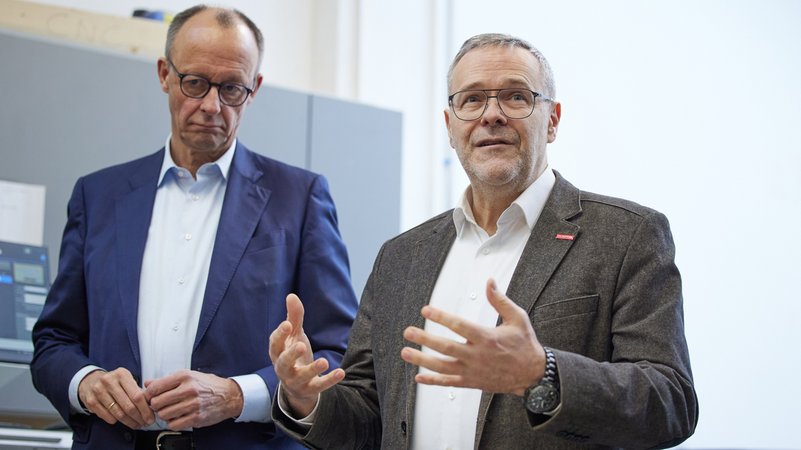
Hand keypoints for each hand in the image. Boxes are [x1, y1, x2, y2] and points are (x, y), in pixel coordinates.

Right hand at [78, 367, 153, 428]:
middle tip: (145, 423)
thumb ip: (138, 391)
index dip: (145, 410)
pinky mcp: (91, 401)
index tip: (151, 418)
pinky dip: (117, 421)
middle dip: (139, 418)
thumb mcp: (127, 380)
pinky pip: (108, 417)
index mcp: (122, 374)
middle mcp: (109, 381)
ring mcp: (98, 391)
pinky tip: (122, 420)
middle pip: (128, 406)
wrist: (90, 380)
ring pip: (119, 414)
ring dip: (129, 422)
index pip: (137, 396)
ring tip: (136, 424)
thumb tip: (151, 407)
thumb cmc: (115, 382)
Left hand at [144, 370, 242, 429]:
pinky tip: (178, 417)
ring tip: (170, 411)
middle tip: (160, 405)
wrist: (229, 396)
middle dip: (155, 405)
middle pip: (157, 402)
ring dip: (164, 415)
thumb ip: (167, 380)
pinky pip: (174, 424)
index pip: (156, 387)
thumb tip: (148, 383)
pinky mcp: (196, 417)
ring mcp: (193, 404)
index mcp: (185, 376)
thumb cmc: (209, 385)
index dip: (148, 394)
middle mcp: (189, 389)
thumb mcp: (190, 376)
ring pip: (164, 414)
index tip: (149, 397)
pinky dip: (172, 423)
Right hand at [268, 294, 344, 417]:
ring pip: (301, 377)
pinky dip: (329, 380)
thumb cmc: (294, 353)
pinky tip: (341, 372)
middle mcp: (283, 368)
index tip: (287, 325)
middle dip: (291, 354)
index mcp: (278, 353)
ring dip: (312, 369)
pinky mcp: (309, 389)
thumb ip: (294, 317)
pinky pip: (318, 386)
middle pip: (283, 362)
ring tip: (324, 361)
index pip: (275, 344)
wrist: (297, 385)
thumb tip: (291, 295)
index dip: (280, 335)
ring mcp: (295, 380)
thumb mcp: (294, 335)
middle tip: (301, 345)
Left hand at [400, 279, 545, 395]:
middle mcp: (477, 355)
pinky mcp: (472, 382)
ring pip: (443, 367)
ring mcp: (473, 371)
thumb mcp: (517, 318)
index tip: (426, 310)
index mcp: (487, 337)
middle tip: (408, 332)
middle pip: (446, 347)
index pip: (459, 326)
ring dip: (423, 360)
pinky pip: (450, 383)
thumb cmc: (525, 344)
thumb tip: (489, 282)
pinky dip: (433, 381)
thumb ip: (500, 300)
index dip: (441, 317)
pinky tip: (419, 377)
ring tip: (405, 353)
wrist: (533, 374)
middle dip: (425, 339)